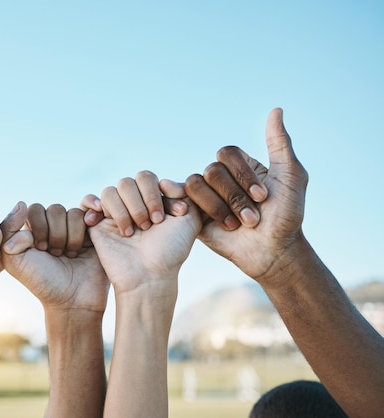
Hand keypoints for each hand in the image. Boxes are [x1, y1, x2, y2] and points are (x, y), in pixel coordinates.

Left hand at [0, 202, 108, 313]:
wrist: (74, 300)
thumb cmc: (42, 282)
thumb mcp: (14, 259)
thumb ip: (8, 231)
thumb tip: (21, 203)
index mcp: (33, 229)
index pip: (34, 209)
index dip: (38, 227)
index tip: (40, 250)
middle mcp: (54, 226)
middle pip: (54, 209)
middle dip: (56, 234)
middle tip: (57, 254)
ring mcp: (75, 228)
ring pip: (73, 213)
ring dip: (72, 236)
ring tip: (71, 254)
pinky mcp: (95, 231)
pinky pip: (91, 212)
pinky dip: (89, 218)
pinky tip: (89, 232)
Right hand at [83, 171, 201, 295]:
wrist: (148, 276)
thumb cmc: (170, 251)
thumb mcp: (190, 219)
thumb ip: (184, 192)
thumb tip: (163, 181)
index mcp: (152, 200)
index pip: (147, 178)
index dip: (155, 195)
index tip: (169, 217)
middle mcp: (132, 204)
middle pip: (129, 181)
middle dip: (141, 202)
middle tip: (150, 225)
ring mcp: (114, 213)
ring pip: (112, 190)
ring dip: (125, 210)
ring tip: (132, 232)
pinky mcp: (97, 223)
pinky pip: (93, 201)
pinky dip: (101, 207)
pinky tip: (112, 224)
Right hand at [183, 108, 307, 285]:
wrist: (274, 252)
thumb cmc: (287, 217)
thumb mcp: (291, 176)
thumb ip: (280, 143)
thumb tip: (276, 110)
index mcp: (242, 167)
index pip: (228, 153)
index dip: (243, 173)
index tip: (264, 196)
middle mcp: (222, 179)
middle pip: (213, 170)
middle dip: (235, 196)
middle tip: (254, 218)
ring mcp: (206, 196)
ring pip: (197, 182)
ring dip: (221, 207)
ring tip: (238, 226)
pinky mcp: (195, 214)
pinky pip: (185, 198)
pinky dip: (201, 207)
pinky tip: (216, 221)